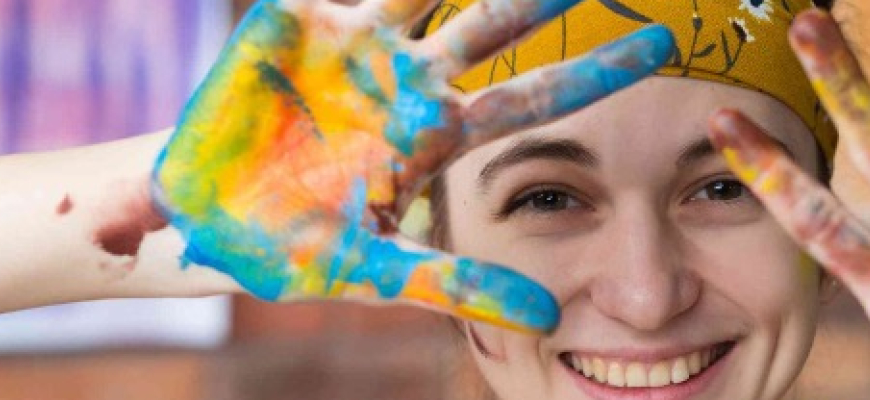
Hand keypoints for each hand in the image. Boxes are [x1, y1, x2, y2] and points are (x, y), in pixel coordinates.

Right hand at [153, 0, 672, 332]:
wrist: (202, 218)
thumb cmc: (291, 249)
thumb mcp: (378, 273)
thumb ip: (460, 287)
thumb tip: (550, 321)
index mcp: (439, 137)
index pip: (536, 96)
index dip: (597, 69)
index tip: (666, 44)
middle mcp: (414, 84)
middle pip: (498, 27)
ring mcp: (365, 49)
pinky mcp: (311, 22)